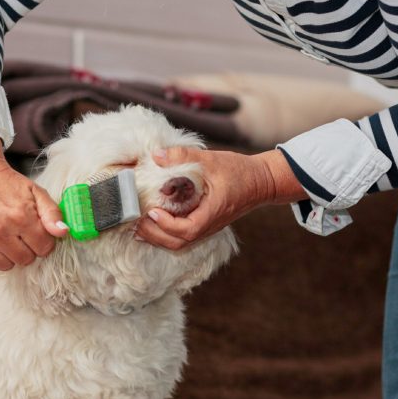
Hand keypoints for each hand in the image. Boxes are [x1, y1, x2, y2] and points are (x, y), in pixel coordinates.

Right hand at [0, 135, 69, 271]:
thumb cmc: (6, 183)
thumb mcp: (35, 192)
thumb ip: (53, 213)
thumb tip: (63, 232)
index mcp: (21, 216)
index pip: (44, 248)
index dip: (43, 241)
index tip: (35, 232)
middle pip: (25, 259)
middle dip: (27, 248)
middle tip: (19, 233)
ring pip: (5, 266)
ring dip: (8, 255)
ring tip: (4, 236)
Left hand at [136, 147, 305, 249]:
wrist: (262, 182)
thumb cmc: (239, 170)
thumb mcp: (212, 159)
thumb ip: (184, 156)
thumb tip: (156, 155)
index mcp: (214, 211)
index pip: (188, 229)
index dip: (167, 225)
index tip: (152, 212)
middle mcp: (211, 224)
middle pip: (180, 242)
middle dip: (155, 236)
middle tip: (135, 222)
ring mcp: (209, 227)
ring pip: (181, 243)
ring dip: (158, 238)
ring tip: (138, 227)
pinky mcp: (207, 225)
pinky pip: (184, 237)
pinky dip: (166, 234)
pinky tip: (153, 225)